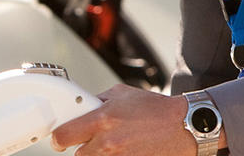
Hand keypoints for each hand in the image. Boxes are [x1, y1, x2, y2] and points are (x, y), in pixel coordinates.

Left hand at [51, 84, 222, 154]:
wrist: (184, 126)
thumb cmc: (156, 110)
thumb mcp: (123, 94)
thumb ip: (98, 101)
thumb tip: (82, 106)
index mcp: (102, 119)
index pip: (64, 135)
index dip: (59, 138)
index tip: (60, 139)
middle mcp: (108, 141)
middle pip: (78, 154)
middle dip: (84, 147)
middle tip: (95, 141)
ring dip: (99, 154)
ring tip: (116, 145)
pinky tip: (126, 150)